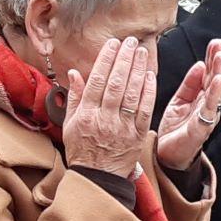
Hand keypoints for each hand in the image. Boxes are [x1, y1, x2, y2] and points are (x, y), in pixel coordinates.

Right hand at [63, 38, 153, 176]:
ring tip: (142, 52)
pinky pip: (145, 110)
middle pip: (116, 84)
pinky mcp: (138, 135)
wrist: (98, 178)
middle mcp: (104, 119)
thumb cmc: (82, 149)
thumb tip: (75, 73)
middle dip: (124, 59)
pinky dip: (148, 92)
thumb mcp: (69, 124)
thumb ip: (73, 98)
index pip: (97, 81)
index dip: (106, 60)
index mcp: (86, 115)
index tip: (113, 44)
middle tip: (131, 42)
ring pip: (132, 94)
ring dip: (138, 70)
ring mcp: (122, 128)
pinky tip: (150, 76)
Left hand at [157, 38, 220, 170]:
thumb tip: (199, 64)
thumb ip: (189, 84)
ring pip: (215, 91)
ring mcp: (207, 116)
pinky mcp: (202, 126)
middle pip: (214, 79)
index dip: (211, 57)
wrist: (167, 156)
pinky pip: (210, 108)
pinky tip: (217, 81)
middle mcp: (207, 105)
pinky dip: (214, 93)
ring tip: (219, 58)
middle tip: (218, 44)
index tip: (214, 42)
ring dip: (218, 73)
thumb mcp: (178, 101)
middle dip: (217, 60)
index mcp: (200, 98)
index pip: (207, 73)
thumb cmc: (174, 131)